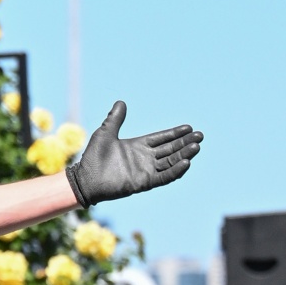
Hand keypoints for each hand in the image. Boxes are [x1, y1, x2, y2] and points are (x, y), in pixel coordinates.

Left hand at [65, 102, 202, 206]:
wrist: (85, 179)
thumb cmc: (93, 158)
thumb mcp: (105, 133)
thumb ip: (115, 119)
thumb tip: (121, 102)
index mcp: (138, 146)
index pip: (162, 139)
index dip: (175, 134)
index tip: (188, 127)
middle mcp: (144, 159)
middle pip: (170, 149)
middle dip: (185, 143)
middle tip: (200, 135)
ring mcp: (145, 171)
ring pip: (170, 162)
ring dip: (184, 155)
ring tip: (197, 146)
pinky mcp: (144, 182)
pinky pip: (164, 177)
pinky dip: (175, 171)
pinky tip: (186, 162)